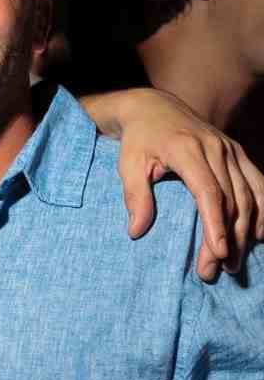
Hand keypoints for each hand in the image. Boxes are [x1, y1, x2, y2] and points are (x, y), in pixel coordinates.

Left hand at [114, 88, 263, 280]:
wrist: (153, 108)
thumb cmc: (138, 140)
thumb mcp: (128, 165)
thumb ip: (135, 196)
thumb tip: (137, 231)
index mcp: (189, 150)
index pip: (209, 192)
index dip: (215, 224)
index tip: (218, 253)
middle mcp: (217, 148)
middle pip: (232, 199)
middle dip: (228, 238)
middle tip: (216, 271)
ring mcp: (231, 150)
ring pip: (249, 194)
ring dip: (246, 230)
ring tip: (235, 263)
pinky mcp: (237, 153)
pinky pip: (258, 183)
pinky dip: (262, 209)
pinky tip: (258, 235)